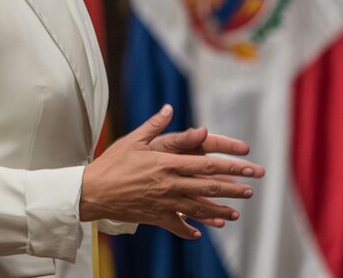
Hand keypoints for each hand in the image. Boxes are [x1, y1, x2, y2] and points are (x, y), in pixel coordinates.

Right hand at [79, 104, 263, 238]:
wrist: (91, 192)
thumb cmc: (112, 163)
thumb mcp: (134, 139)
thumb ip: (155, 125)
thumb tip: (169, 108)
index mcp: (168, 162)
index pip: (208, 163)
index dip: (232, 166)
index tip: (249, 166)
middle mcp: (170, 183)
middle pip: (209, 186)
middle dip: (233, 188)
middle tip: (251, 189)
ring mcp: (164, 203)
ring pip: (199, 208)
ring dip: (219, 211)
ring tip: (235, 213)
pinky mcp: (155, 217)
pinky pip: (176, 225)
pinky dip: (189, 229)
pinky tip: (199, 233)